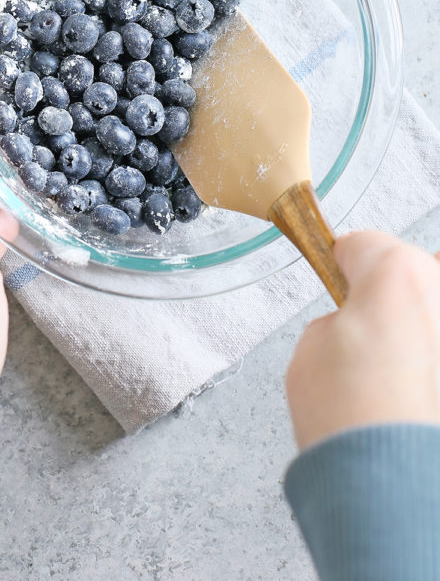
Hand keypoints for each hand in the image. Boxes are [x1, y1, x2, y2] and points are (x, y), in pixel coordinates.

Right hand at [286, 231, 439, 449]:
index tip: (340, 280)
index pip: (363, 245)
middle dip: (393, 300)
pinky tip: (419, 398)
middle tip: (370, 340)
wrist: (391, 490)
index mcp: (397, 271)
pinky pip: (437, 352)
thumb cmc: (352, 421)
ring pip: (433, 315)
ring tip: (401, 379)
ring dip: (422, 333)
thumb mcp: (309, 349)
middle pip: (413, 274)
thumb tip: (352, 325)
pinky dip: (430, 366)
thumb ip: (335, 318)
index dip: (342, 266)